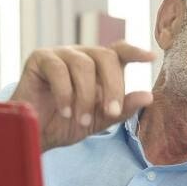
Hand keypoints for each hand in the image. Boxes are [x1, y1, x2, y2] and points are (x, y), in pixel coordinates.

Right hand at [11, 41, 156, 151]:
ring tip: (81, 119)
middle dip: (113, 86)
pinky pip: (59, 69)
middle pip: (106, 56)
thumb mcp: (99, 120)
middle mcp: (81, 55)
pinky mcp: (40, 58)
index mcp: (98, 66)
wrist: (35, 135)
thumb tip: (148, 96)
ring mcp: (60, 54)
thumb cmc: (66, 124)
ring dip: (86, 96)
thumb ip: (121, 108)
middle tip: (111, 112)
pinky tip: (65, 111)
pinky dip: (65, 93)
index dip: (135, 51)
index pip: (119, 51)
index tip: (151, 58)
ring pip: (83, 65)